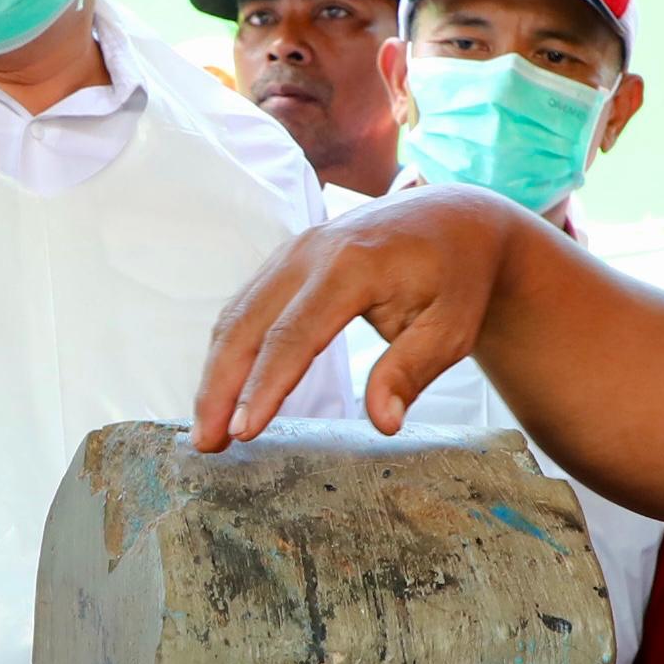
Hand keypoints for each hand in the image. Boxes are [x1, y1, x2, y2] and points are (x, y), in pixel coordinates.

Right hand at [194, 187, 527, 451]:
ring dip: (216, 374)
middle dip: (220, 388)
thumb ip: (412, 371)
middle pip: (247, 325)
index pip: (293, 335)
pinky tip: (222, 390)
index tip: (244, 432)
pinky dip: (228, 351)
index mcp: (352, 266)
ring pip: (236, 316)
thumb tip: (383, 423)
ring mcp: (292, 251)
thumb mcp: (452, 328)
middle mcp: (310, 252)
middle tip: (206, 444)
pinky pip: (245, 306)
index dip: (264, 387)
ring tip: (207, 429)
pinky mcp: (286, 260)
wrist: (456, 219)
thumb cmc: (457, 277)